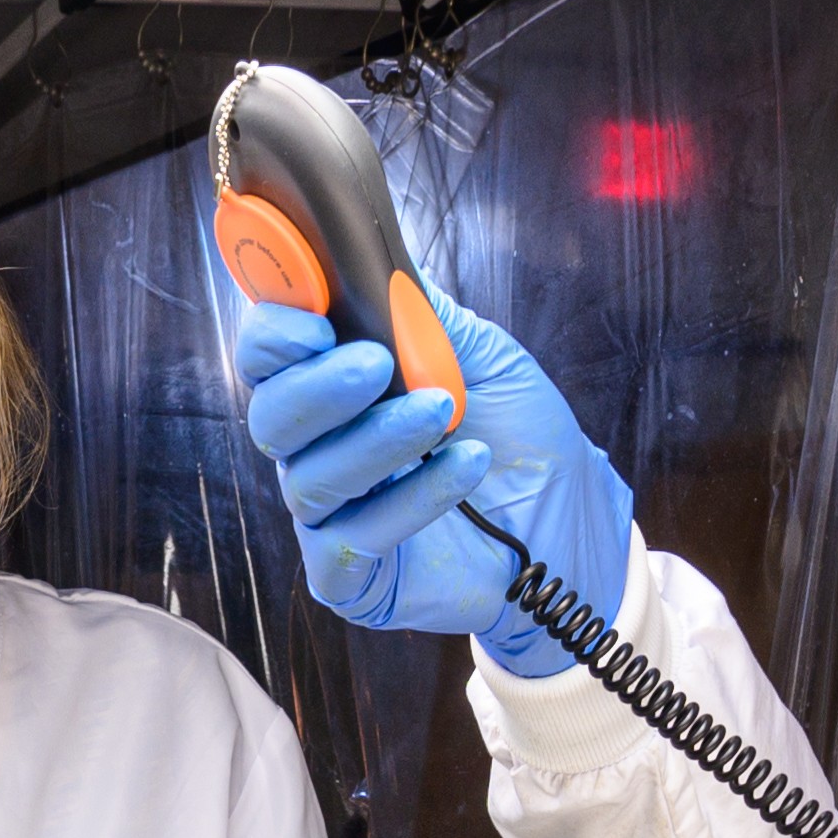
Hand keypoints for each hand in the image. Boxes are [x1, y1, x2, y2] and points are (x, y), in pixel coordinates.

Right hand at [226, 290, 632, 678]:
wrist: (569, 525)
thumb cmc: (520, 440)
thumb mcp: (482, 356)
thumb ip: (424, 313)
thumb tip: (377, 260)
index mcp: (333, 387)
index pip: (268, 355)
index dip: (274, 334)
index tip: (314, 320)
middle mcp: (318, 450)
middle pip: (270, 417)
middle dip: (317, 387)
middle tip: (374, 365)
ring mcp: (329, 517)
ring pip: (309, 478)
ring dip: (375, 438)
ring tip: (441, 413)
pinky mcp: (349, 577)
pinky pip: (350, 538)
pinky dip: (409, 499)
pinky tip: (464, 467)